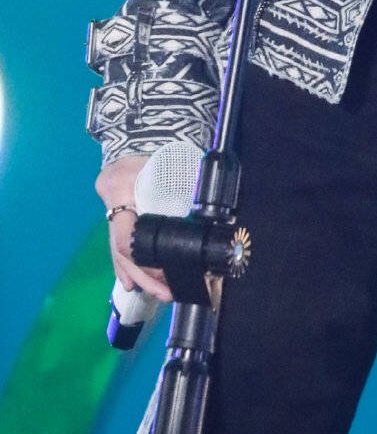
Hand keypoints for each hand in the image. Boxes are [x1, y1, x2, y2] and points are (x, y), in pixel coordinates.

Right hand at [95, 154, 172, 303]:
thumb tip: (209, 203)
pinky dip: (127, 267)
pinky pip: (118, 248)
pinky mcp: (116, 218)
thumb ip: (183, 179)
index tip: (165, 272)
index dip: (144, 260)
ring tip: (159, 293)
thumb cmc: (156, 149)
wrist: (137, 140)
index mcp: (119, 187)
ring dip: (139, 275)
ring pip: (119, 253)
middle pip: (123, 252)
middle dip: (146, 276)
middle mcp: (110, 204)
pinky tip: (133, 284)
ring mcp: (110, 212)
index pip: (125, 236)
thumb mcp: (168, 160)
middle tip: (167, 292)